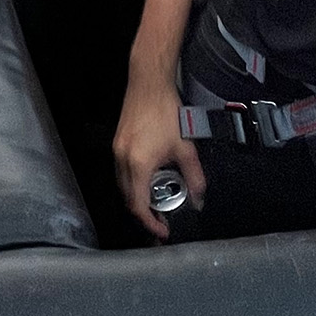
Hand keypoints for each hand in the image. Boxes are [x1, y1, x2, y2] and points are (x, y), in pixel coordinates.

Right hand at [113, 71, 203, 239]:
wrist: (149, 84)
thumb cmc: (165, 111)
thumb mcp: (186, 148)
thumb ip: (194, 177)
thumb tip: (198, 198)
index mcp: (139, 164)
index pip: (139, 205)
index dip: (150, 223)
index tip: (161, 231)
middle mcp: (123, 159)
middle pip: (128, 199)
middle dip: (144, 213)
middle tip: (161, 219)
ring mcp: (117, 151)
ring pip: (123, 186)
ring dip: (137, 197)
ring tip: (156, 200)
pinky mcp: (117, 143)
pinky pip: (121, 172)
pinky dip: (133, 182)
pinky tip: (148, 177)